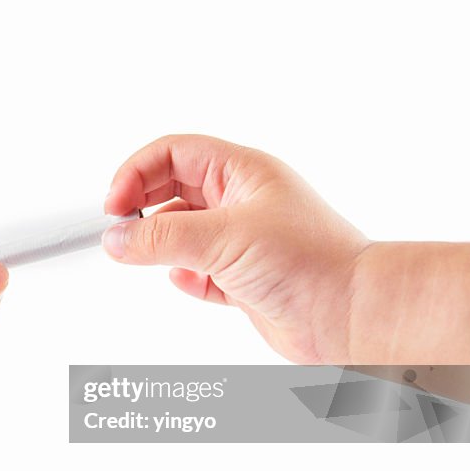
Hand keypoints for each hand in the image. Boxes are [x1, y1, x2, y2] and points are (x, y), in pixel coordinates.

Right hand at [102, 135, 369, 362]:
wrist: (354, 315)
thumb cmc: (312, 262)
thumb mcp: (224, 239)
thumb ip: (162, 238)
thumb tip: (117, 238)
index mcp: (241, 172)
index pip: (173, 154)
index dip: (137, 173)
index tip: (115, 205)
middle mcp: (239, 201)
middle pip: (171, 190)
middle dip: (142, 209)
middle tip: (121, 232)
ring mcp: (240, 240)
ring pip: (180, 233)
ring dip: (161, 246)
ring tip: (152, 260)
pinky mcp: (241, 278)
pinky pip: (196, 272)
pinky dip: (184, 277)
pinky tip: (188, 281)